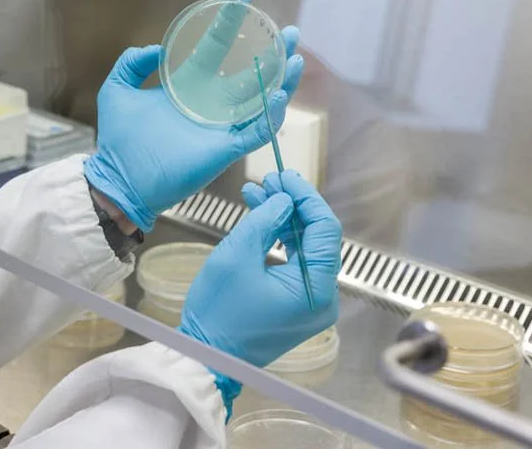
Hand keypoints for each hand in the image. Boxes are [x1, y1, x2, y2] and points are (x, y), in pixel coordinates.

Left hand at [83, 0, 303, 230]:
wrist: (119, 179)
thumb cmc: (117, 141)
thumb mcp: (117, 89)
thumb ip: (132, 63)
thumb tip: (160, 47)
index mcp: (187, 87)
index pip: (215, 48)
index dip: (228, 23)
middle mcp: (209, 104)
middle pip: (249, 71)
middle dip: (270, 50)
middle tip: (287, 30)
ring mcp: (220, 126)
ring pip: (261, 99)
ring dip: (281, 78)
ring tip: (295, 55)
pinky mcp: (226, 149)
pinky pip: (257, 130)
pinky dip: (271, 113)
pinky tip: (278, 92)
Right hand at [179, 170, 341, 410]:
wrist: (207, 355)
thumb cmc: (219, 311)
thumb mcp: (237, 255)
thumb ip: (264, 220)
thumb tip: (284, 200)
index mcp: (316, 287)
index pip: (324, 228)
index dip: (304, 196)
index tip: (284, 176)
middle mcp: (324, 297)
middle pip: (317, 237)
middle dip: (292, 205)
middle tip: (268, 180)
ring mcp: (312, 303)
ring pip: (305, 247)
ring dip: (283, 219)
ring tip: (257, 193)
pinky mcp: (298, 305)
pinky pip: (296, 264)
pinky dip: (279, 240)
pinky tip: (260, 218)